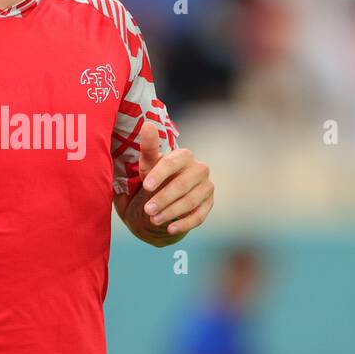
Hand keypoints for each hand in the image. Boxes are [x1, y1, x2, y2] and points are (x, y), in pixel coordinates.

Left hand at [122, 121, 212, 242]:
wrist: (166, 196)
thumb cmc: (155, 177)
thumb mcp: (148, 164)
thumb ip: (148, 147)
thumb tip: (148, 124)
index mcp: (183, 155)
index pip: (172, 163)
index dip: (159, 175)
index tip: (146, 187)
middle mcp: (199, 169)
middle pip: (183, 185)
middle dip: (164, 198)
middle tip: (147, 210)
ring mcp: (207, 187)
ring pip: (191, 201)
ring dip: (172, 212)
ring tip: (154, 220)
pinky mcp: (209, 204)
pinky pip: (200, 215)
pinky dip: (185, 223)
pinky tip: (170, 229)